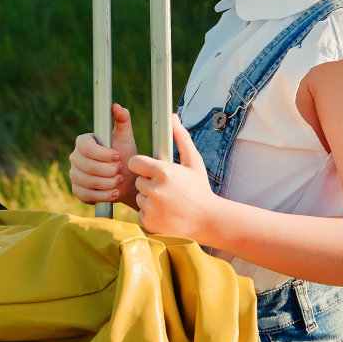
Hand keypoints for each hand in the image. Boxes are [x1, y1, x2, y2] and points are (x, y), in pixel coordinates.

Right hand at [69, 102, 138, 207]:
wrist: (126, 180)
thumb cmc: (125, 155)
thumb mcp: (126, 137)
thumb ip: (122, 120)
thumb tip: (117, 106)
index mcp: (83, 142)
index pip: (85, 147)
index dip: (102, 153)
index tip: (118, 156)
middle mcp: (75, 158)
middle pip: (86, 166)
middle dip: (107, 170)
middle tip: (121, 170)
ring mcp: (74, 175)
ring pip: (86, 181)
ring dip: (107, 183)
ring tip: (119, 181)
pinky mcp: (77, 191)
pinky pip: (86, 195)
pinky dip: (102, 195)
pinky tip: (114, 193)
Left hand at [126, 114, 218, 240]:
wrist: (208, 220)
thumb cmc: (200, 189)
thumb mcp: (194, 162)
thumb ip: (181, 139)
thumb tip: (173, 118)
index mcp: (163, 172)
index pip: (134, 163)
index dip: (142, 166)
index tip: (151, 170)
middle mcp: (155, 190)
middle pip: (138, 182)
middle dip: (149, 184)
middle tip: (167, 189)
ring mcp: (151, 208)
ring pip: (139, 198)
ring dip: (150, 199)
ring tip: (168, 202)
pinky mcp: (149, 223)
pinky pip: (141, 214)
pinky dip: (150, 214)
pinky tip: (166, 214)